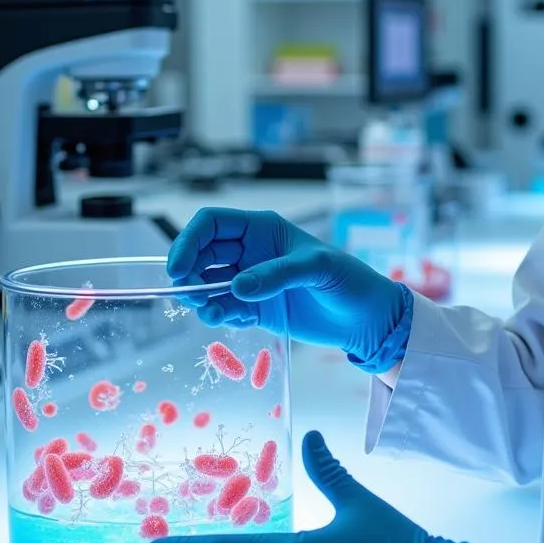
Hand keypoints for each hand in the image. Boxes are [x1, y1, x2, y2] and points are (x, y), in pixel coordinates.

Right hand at [166, 208, 407, 367]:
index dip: (188, 241)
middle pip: (201, 254)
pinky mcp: (254, 308)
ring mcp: (251, 280)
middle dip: (189, 272)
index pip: (211, 224)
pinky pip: (223, 308)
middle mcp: (251, 251)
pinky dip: (218, 314)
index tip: (178, 268)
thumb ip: (277, 274)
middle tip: (191, 294)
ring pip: (207, 283)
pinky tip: (230, 319)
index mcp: (263, 228)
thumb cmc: (349, 280)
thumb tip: (237, 286)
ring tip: (211, 312)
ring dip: (200, 297)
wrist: (365, 319)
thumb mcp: (317, 269)